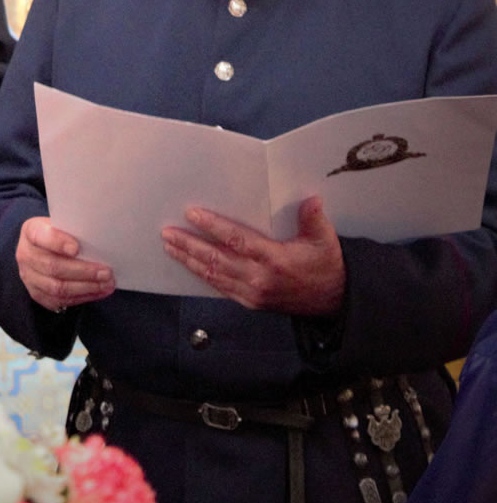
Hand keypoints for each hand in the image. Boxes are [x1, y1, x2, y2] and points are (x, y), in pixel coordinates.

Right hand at [15, 216, 114, 312]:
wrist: (42, 248)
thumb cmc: (58, 233)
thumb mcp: (62, 224)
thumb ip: (74, 230)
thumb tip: (99, 240)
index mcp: (30, 231)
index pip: (40, 236)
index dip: (58, 242)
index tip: (77, 248)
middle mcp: (25, 254)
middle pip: (53, 266)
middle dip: (83, 271)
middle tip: (106, 272)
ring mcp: (29, 277)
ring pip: (57, 288)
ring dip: (86, 288)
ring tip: (106, 284)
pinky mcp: (36, 294)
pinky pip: (59, 301)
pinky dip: (81, 298)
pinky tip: (98, 292)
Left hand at [161, 196, 345, 315]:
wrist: (334, 301)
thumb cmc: (326, 266)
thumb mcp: (325, 240)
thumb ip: (314, 218)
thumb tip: (310, 199)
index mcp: (274, 259)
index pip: (236, 240)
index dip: (213, 227)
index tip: (192, 215)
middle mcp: (259, 278)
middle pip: (216, 259)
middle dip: (189, 245)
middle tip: (167, 233)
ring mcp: (253, 293)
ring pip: (213, 275)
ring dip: (189, 261)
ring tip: (170, 247)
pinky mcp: (251, 302)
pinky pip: (221, 288)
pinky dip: (203, 276)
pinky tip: (190, 266)